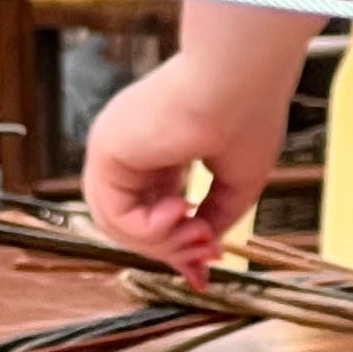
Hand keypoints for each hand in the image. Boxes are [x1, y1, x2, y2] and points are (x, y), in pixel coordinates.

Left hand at [80, 61, 257, 284]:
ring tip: (198, 234)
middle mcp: (129, 148)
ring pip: (115, 223)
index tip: (205, 271)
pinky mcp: (106, 149)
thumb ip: (214, 215)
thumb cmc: (246, 115)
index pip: (150, 208)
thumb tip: (202, 253)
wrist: (239, 80)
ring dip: (161, 244)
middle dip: (171, 250)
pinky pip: (112, 213)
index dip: (175, 245)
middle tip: (208, 254)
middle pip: (130, 222)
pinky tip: (181, 210)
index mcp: (157, 148)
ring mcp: (113, 148)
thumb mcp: (235, 181)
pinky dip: (147, 229)